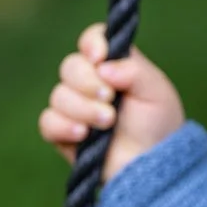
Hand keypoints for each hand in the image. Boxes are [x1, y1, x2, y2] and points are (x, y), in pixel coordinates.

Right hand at [38, 24, 184, 181]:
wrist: (154, 165)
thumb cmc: (158, 125)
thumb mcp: (156, 91)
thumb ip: (134, 70)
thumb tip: (103, 66)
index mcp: (112, 65)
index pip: (92, 40)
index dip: (92, 44)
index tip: (100, 57)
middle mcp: (89, 82)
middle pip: (70, 67)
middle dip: (88, 82)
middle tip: (111, 98)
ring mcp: (75, 108)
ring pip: (59, 95)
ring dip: (83, 108)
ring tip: (108, 122)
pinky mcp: (63, 134)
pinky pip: (48, 122)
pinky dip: (63, 125)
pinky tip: (83, 134)